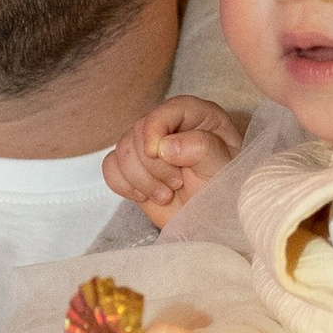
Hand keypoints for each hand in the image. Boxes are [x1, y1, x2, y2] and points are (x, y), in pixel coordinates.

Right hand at [103, 96, 244, 223]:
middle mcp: (171, 127)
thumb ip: (202, 149)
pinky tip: (144, 196)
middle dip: (154, 166)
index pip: (169, 109)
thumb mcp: (222, 169)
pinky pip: (110, 168)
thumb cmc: (222, 194)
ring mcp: (148, 147)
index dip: (156, 128)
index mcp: (198, 118)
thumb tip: (165, 145)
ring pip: (122, 150)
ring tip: (166, 194)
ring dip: (141, 180)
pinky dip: (123, 185)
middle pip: (139, 131)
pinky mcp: (133, 168)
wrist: (209, 223)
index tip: (156, 154)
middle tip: (177, 184)